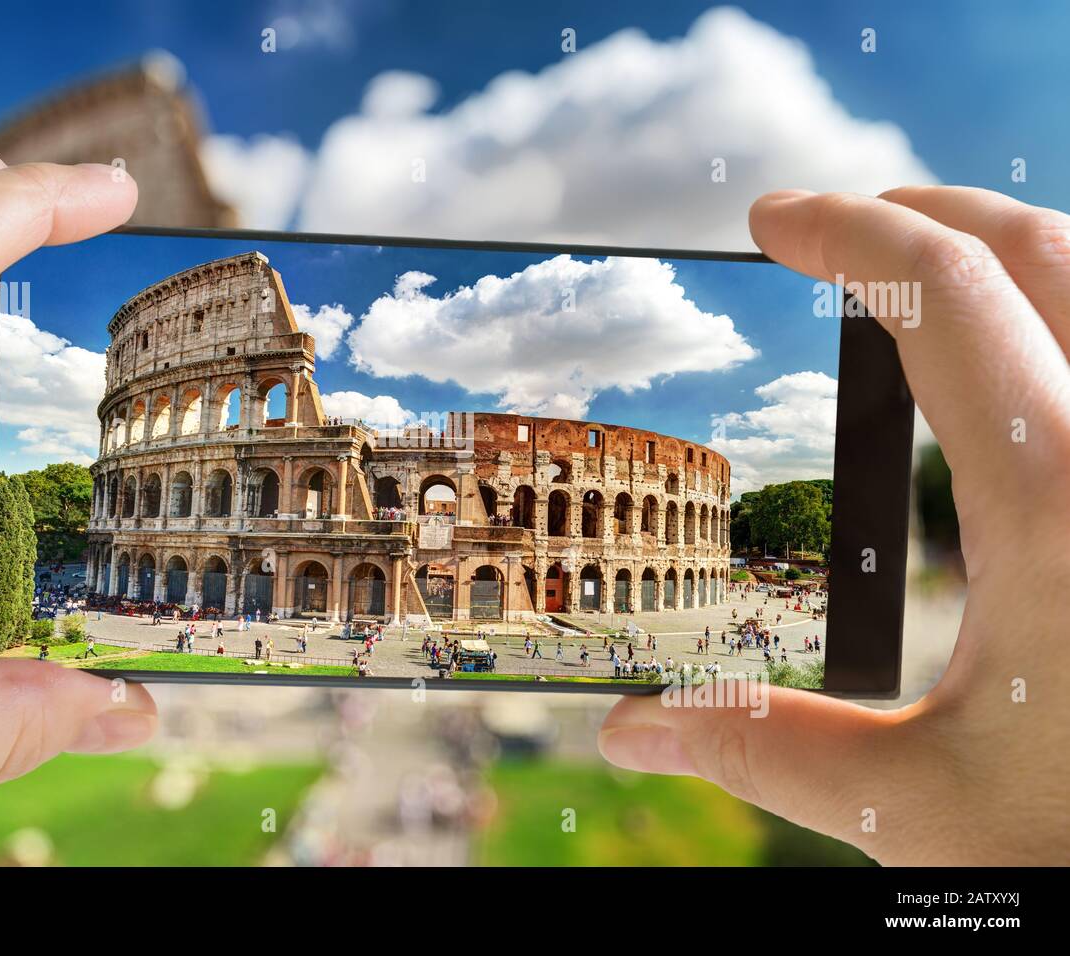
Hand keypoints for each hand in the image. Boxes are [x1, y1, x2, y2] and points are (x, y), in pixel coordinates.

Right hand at [599, 186, 1069, 863]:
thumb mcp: (916, 807)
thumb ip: (766, 749)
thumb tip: (632, 731)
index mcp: (1056, 503)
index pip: (943, 296)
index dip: (844, 233)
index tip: (773, 220)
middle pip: (1042, 248)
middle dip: (930, 214)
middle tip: (845, 226)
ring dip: (1018, 255)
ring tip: (936, 283)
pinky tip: (1033, 378)